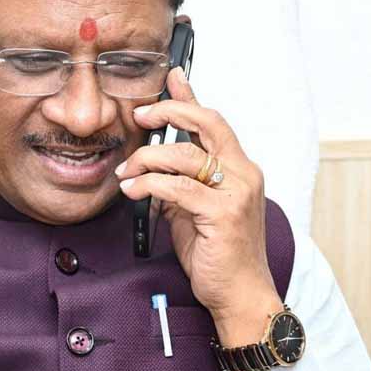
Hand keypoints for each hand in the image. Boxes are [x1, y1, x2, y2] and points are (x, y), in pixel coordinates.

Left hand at [116, 65, 280, 332]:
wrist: (239, 294)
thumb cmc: (217, 253)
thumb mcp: (193, 209)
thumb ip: (180, 183)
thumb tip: (153, 166)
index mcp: (239, 169)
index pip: (213, 122)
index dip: (191, 97)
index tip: (171, 76)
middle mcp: (243, 174)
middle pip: (206, 123)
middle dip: (168, 111)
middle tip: (139, 115)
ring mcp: (236, 192)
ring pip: (184, 155)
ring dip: (146, 159)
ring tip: (126, 173)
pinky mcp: (222, 214)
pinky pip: (177, 187)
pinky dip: (149, 185)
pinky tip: (133, 190)